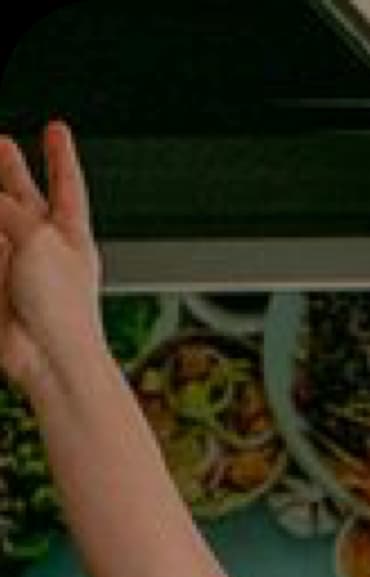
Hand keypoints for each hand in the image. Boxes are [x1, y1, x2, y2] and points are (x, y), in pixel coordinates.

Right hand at [0, 124, 105, 394]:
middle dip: (12, 168)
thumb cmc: (64, 310)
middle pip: (24, 196)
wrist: (50, 362)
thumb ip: (8, 208)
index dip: (61, 155)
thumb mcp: (38, 238)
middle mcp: (45, 246)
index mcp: (71, 234)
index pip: (67, 184)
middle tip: (2, 143)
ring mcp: (18, 264)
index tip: (57, 130)